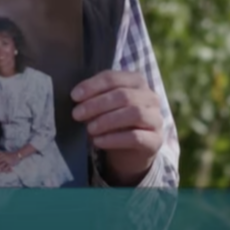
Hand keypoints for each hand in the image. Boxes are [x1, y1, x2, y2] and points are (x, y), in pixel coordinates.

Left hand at [71, 71, 163, 185]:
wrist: (130, 152)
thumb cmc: (113, 121)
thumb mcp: (103, 106)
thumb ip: (94, 97)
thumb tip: (75, 97)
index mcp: (136, 82)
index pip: (113, 78)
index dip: (92, 86)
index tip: (74, 96)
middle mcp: (150, 97)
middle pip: (123, 96)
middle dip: (96, 104)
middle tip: (76, 114)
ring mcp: (156, 119)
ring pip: (134, 113)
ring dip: (106, 121)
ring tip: (89, 129)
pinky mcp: (156, 140)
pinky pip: (136, 137)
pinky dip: (114, 139)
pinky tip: (98, 141)